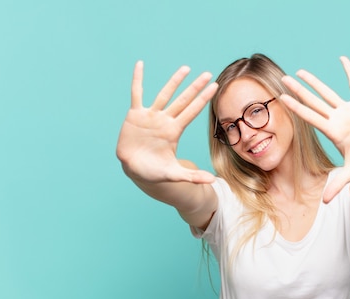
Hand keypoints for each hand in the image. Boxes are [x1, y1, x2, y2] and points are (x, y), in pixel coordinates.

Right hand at [116, 61, 217, 183]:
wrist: (134, 170)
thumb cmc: (154, 172)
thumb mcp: (174, 175)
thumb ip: (192, 176)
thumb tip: (212, 181)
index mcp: (174, 131)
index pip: (192, 112)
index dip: (203, 100)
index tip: (215, 87)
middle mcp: (165, 120)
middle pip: (183, 100)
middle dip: (195, 87)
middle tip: (208, 73)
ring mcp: (150, 116)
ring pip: (164, 94)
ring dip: (174, 81)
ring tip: (186, 68)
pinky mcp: (135, 115)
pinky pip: (136, 93)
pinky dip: (138, 79)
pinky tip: (140, 64)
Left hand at [280, 56, 349, 202]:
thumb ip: (338, 185)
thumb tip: (325, 202)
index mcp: (332, 132)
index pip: (310, 117)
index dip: (296, 107)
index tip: (281, 98)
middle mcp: (336, 119)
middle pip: (313, 101)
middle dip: (298, 90)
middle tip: (283, 78)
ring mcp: (348, 111)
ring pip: (328, 93)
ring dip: (315, 82)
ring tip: (300, 71)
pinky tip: (343, 59)